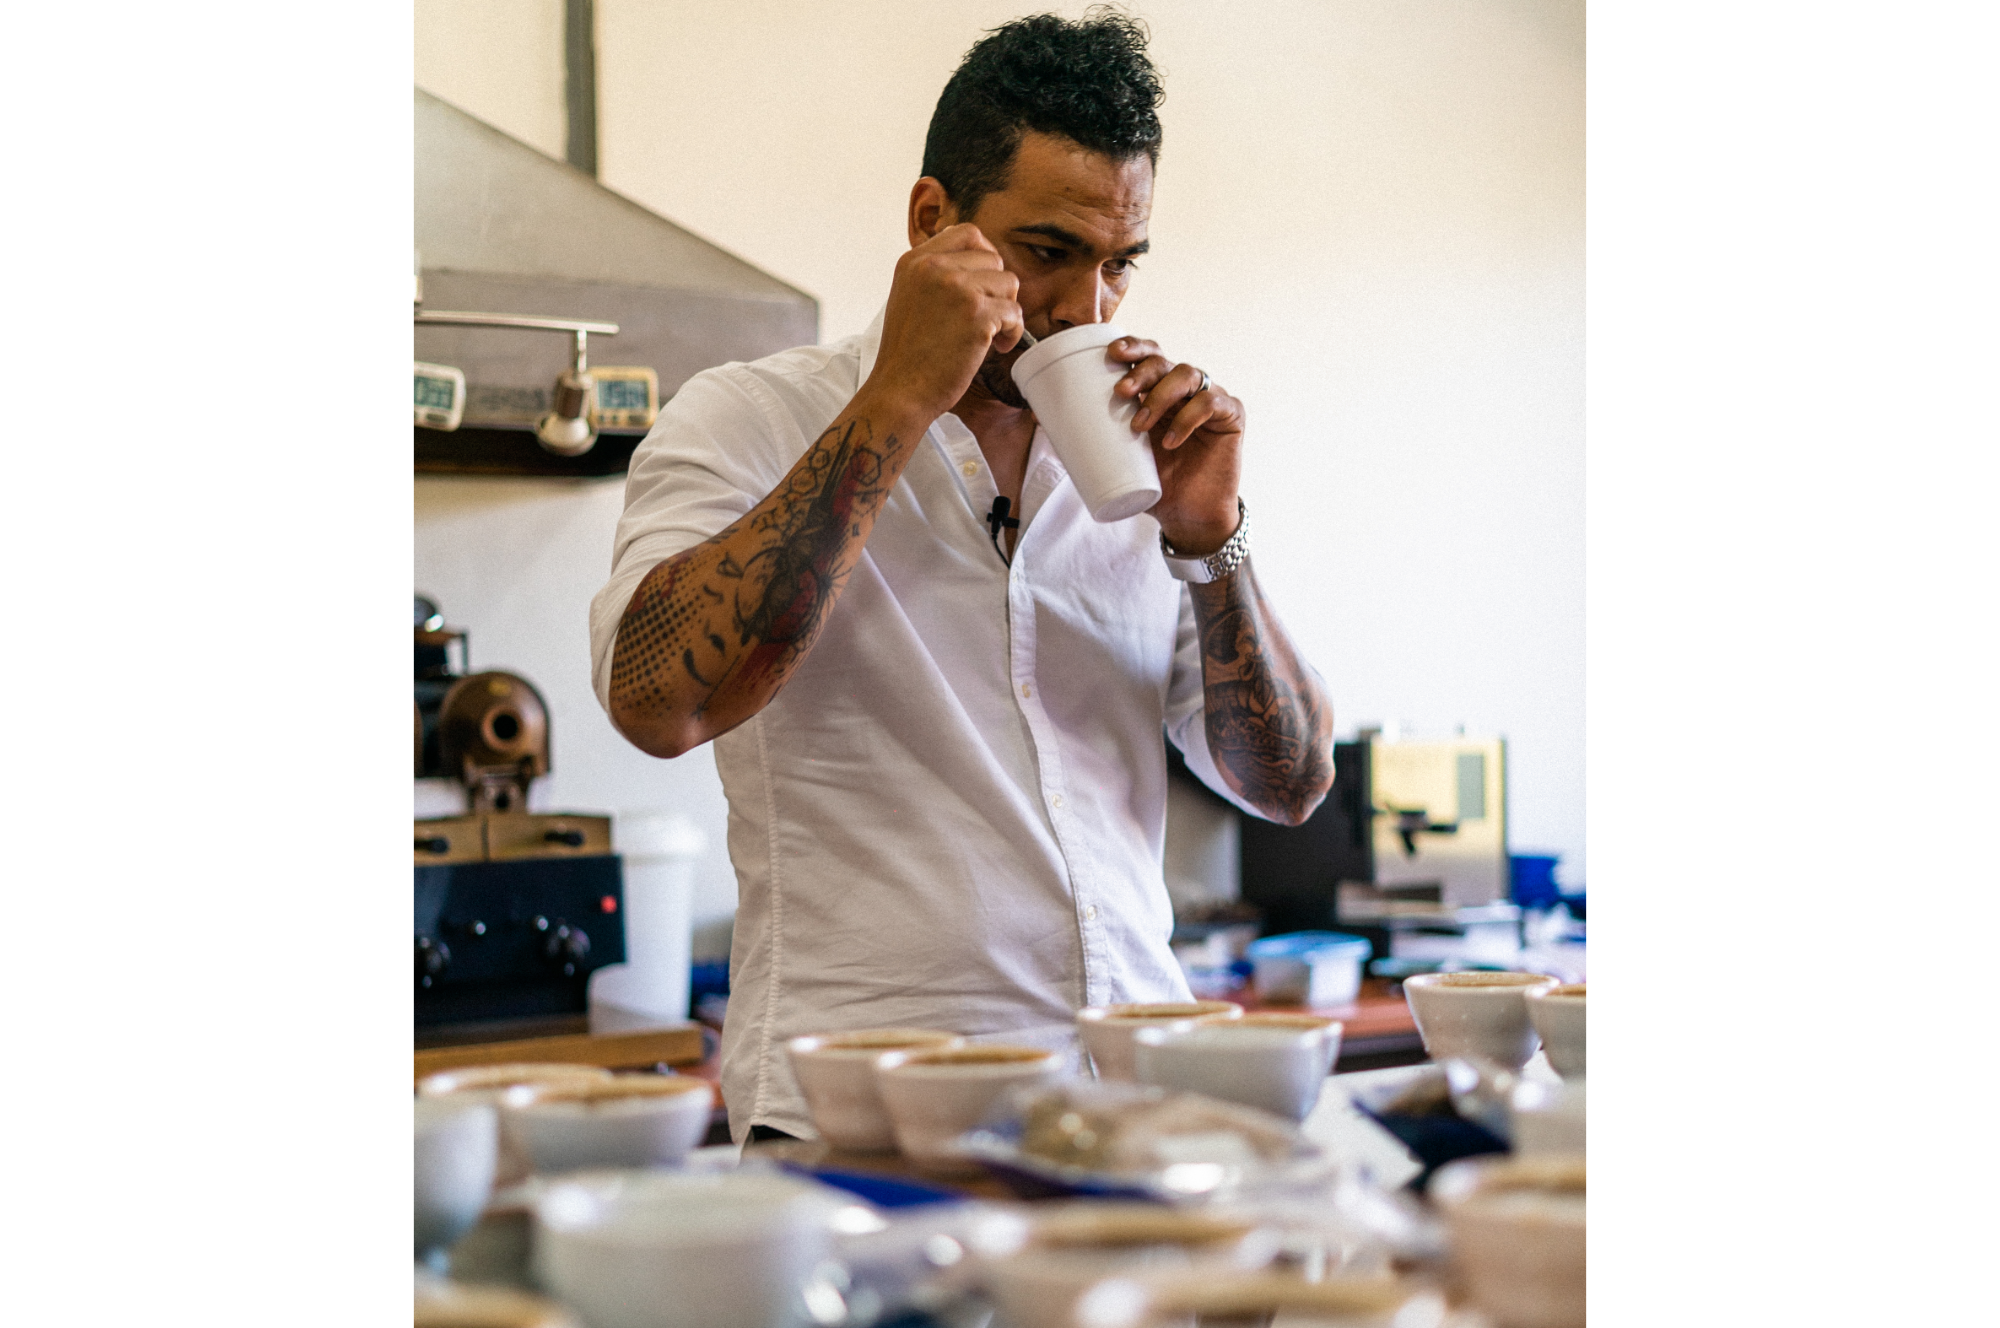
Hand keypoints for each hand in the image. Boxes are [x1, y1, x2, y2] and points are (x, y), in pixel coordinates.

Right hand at [866, 224, 1026, 420]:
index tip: (985, 280)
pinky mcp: (977, 315)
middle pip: (993, 258)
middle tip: (986, 316)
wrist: (900, 390)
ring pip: (1009, 283)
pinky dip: (1012, 333)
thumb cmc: (907, 353)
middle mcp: (934, 268)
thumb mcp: (909, 297)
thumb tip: (978, 263)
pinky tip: (995, 347)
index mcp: (915, 261)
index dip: (985, 253)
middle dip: (996, 288)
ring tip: (989, 334)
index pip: (967, 233)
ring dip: (1005, 310)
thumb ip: (935, 275)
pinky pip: (1015, 313)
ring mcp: (957, 289)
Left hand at [1109, 337, 1243, 554]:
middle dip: (1141, 369)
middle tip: (1121, 391)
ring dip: (1161, 394)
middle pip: (1165, 360)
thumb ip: (1093, 435)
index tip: (1110, 353)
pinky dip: (1189, 417)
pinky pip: (1211, 402)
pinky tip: (1171, 438)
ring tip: (1140, 424)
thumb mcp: (1120, 456)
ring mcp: (1210, 399)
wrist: (1188, 517)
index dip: (1132, 347)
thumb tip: (1038, 419)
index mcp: (1158, 391)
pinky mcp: (1231, 415)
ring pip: (1188, 374)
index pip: (1147, 356)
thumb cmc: (1155, 485)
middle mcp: (1184, 390)